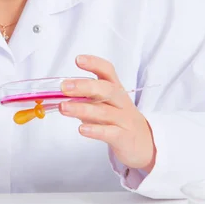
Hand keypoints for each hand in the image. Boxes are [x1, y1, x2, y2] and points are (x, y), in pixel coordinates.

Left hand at [60, 55, 155, 172]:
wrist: (145, 144)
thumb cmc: (118, 119)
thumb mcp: (104, 104)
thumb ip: (85, 99)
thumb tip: (59, 95)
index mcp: (115, 89)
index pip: (107, 71)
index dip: (94, 64)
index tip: (78, 59)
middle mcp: (121, 102)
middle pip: (106, 89)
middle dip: (84, 86)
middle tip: (64, 87)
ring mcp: (124, 119)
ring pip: (104, 111)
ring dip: (82, 109)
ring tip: (63, 108)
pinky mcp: (124, 138)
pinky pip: (110, 133)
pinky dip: (95, 130)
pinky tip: (81, 129)